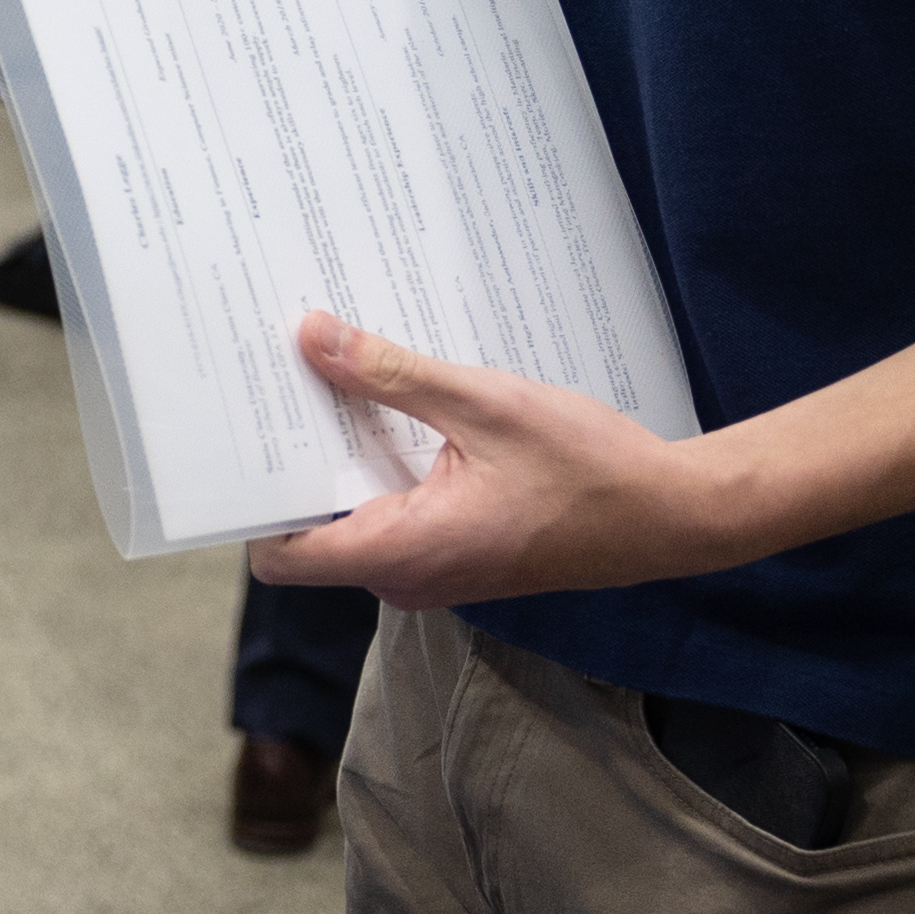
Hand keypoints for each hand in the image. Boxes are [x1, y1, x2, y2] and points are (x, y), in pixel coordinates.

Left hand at [245, 315, 733, 605]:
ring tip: (325, 378)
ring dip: (340, 456)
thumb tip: (310, 338)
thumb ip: (392, 376)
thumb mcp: (485, 406)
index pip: (281, 555)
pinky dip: (381, 466)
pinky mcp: (457, 551)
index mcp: (404, 553)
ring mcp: (435, 569)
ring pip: (354, 515)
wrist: (676, 515)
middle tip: (275, 383)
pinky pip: (394, 512)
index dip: (250, 499)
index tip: (238, 435)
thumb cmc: (592, 469)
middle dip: (291, 460)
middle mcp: (410, 575)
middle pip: (311, 528)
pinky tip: (387, 405)